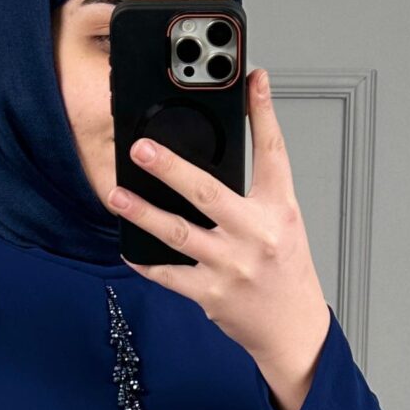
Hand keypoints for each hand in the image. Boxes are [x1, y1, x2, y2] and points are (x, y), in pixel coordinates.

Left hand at [106, 66, 332, 409]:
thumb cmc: (286, 271)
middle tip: (141, 148)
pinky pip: (169, 274)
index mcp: (277, 210)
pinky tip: (127, 246)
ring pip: (178, 234)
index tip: (253, 80)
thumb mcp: (284, 220)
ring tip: (117, 196)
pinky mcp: (210, 293)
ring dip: (142, 213)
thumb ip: (261, 183)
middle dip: (171, 168)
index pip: (273, 153)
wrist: (292, 329)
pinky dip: (145, 261)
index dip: (264, 112)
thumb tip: (238, 142)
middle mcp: (255, 235)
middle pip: (208, 192)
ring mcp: (230, 265)